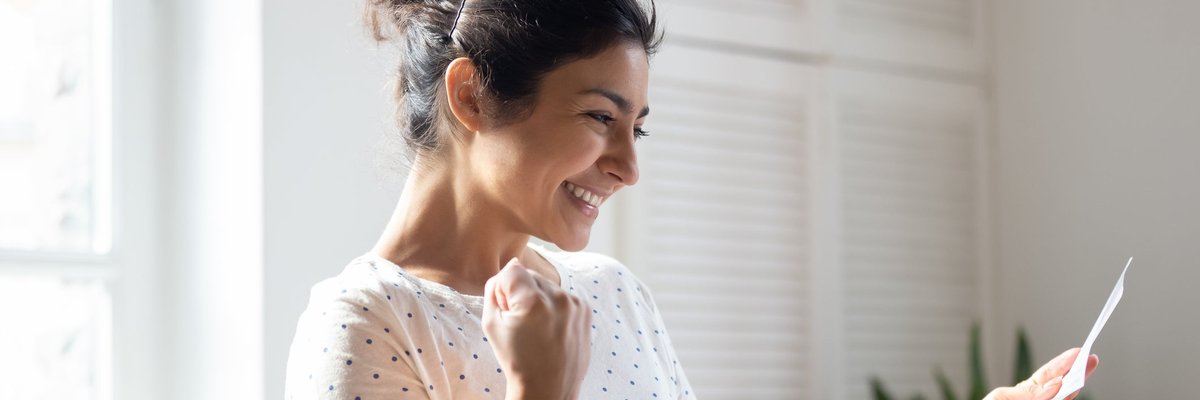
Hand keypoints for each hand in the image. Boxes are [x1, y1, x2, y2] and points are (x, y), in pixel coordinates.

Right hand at [482, 258, 591, 399]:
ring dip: (538, 298)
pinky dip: (554, 306)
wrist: (547, 388)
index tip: (506, 309)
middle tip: (520, 322)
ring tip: (537, 328)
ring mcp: (575, 304)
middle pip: (530, 275)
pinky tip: (551, 329)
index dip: (503, 288)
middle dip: (521, 292)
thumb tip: (510, 264)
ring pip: (547, 284)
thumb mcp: (491, 325)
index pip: (511, 270)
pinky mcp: (585, 310)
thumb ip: (494, 289)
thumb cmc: (516, 360)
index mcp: (532, 301)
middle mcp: (558, 298)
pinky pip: (562, 296)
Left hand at [984, 348, 1099, 399]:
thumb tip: (1056, 384)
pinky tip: (1063, 389)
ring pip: (1064, 398)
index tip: (1080, 352)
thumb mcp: (1002, 398)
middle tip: (1091, 360)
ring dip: (1073, 388)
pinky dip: (1061, 397)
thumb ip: (1027, 392)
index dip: (1065, 363)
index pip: (1050, 374)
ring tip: (1081, 375)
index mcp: (1027, 392)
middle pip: (1063, 386)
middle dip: (1077, 373)